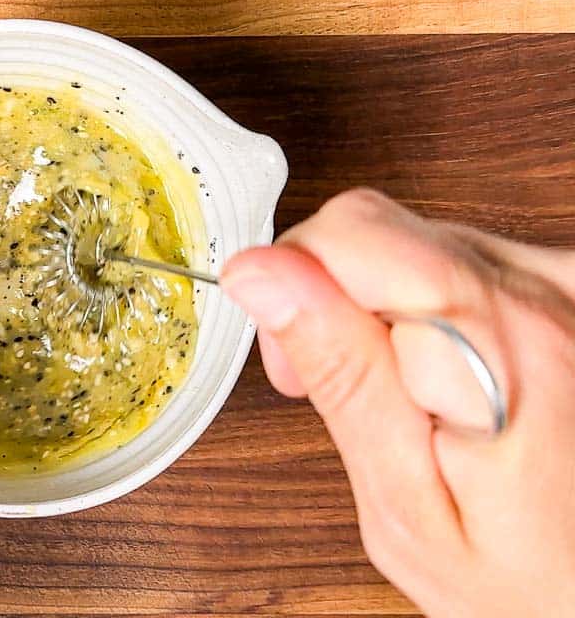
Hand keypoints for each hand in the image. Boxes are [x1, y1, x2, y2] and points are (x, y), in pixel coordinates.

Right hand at [222, 189, 574, 615]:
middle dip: (334, 301)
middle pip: (380, 230)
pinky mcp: (572, 283)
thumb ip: (340, 375)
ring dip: (390, 311)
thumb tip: (265, 275)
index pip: (350, 236)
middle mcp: (548, 296)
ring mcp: (568, 283)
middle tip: (357, 399)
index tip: (299, 365)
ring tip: (418, 402)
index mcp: (501, 348)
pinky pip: (465, 260)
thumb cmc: (531, 579)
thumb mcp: (406, 507)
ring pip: (417, 242)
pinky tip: (456, 380)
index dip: (298, 290)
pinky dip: (438, 312)